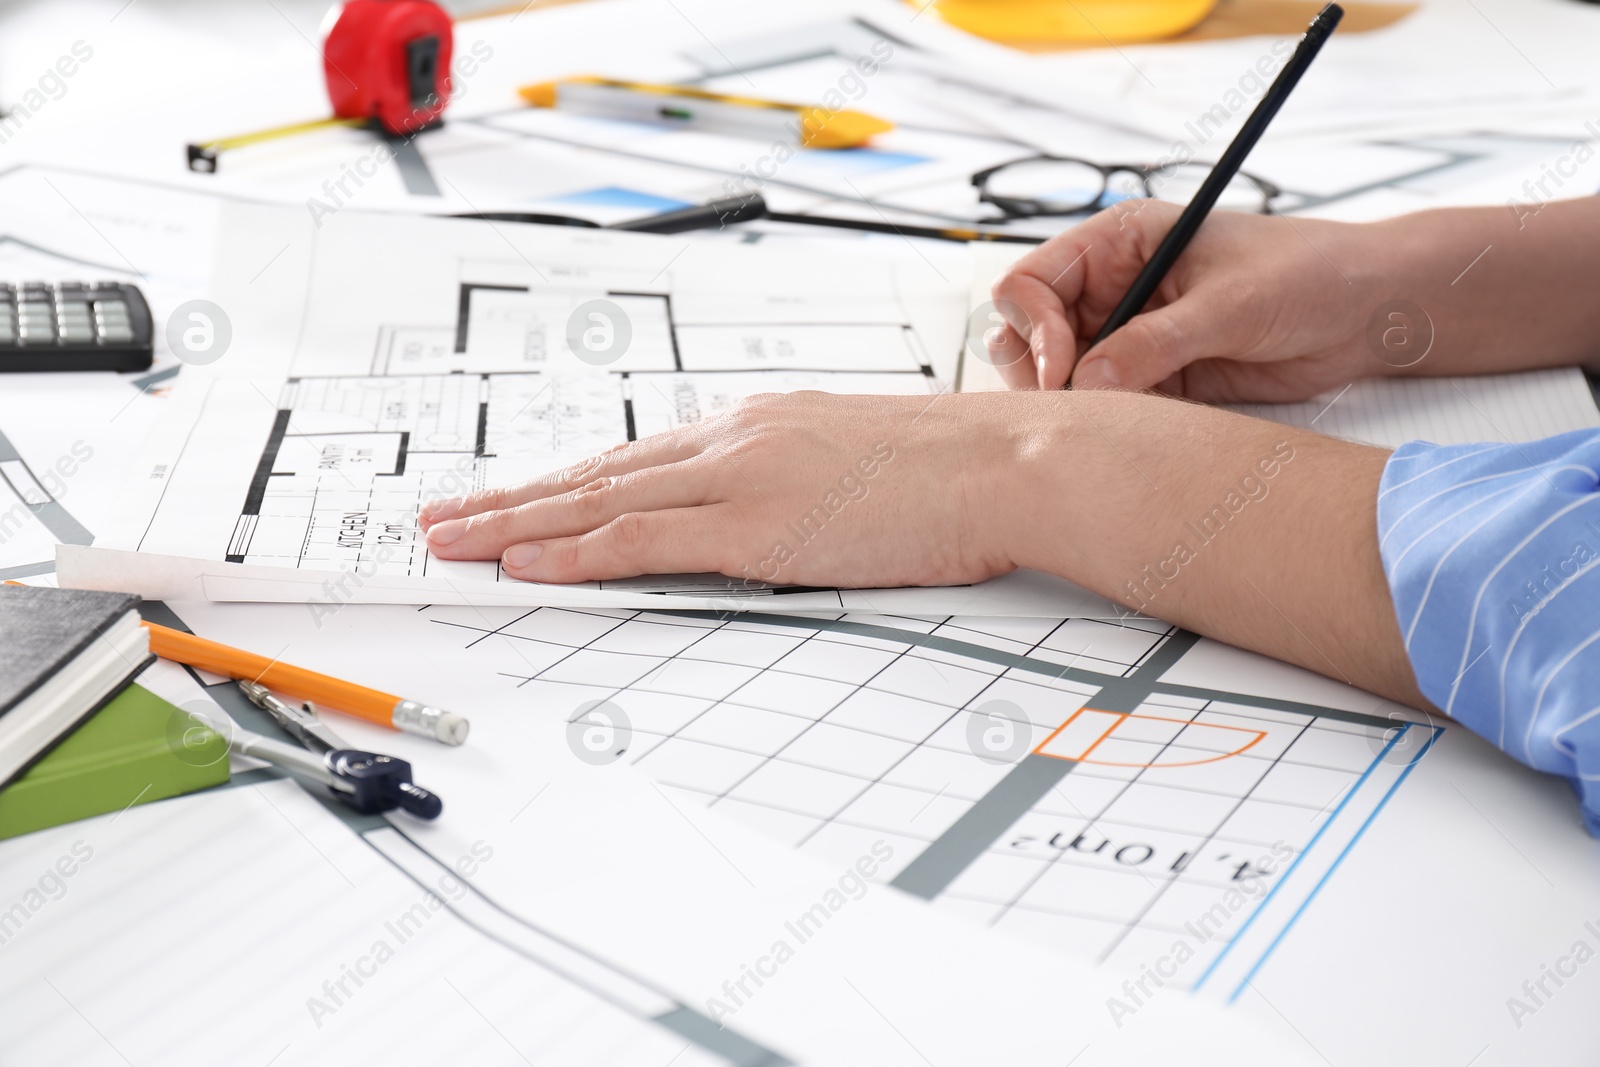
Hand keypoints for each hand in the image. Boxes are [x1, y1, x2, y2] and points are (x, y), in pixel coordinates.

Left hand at [419, 391, 1024, 586]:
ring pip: (597, 500)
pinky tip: (524, 564)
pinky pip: (640, 539)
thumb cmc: (955, 468)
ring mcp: (738, 477)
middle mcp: (733, 439)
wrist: (1005, 461)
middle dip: (512, 499)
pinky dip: (574, 552)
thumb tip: (781, 514)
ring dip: (516, 523)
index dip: (568, 483)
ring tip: (452, 541)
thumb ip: (802, 483)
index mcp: (759, 425)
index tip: (521, 499)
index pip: (639, 459)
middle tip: (444, 516)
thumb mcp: (860, 463)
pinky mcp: (753, 524)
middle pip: (597, 472)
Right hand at [987, 200, 1384, 400]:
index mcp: (1120, 243)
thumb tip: (1089, 383)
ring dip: (1072, 402)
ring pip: (1063, 377)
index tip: (1061, 370)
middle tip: (1073, 402)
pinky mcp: (1154, 379)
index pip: (1032, 282)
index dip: (1033, 327)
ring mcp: (1130, 337)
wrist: (1369, 313)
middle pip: (1029, 335)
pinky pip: (1106, 406)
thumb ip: (1155, 342)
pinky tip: (1132, 430)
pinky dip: (1107, 424)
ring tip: (1108, 416)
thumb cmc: (1309, 274)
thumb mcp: (1229, 303)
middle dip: (1040, 371)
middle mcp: (1114, 289)